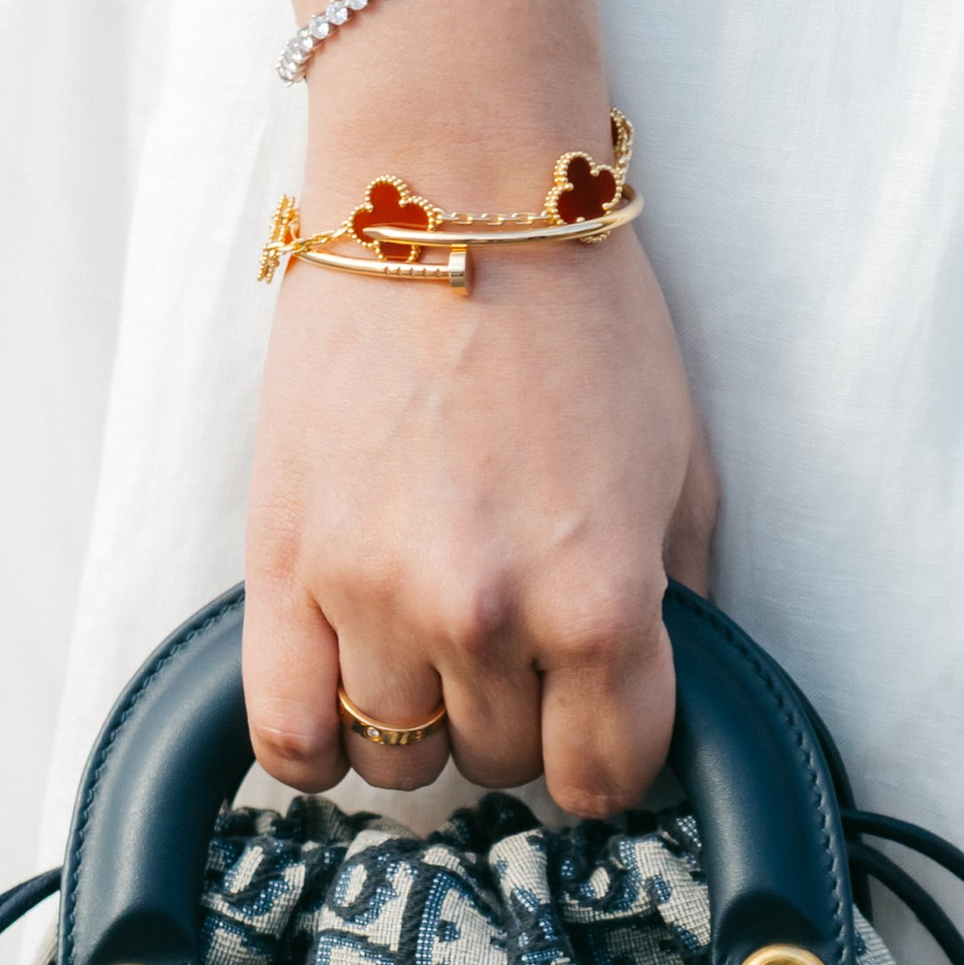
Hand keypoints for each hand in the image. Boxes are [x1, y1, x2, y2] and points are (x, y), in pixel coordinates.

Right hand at [243, 82, 718, 818]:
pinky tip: (345, 705)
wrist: (452, 193)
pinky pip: (287, 736)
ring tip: (431, 648)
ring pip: (397, 759)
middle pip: (502, 764)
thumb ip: (679, 599)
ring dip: (423, 721)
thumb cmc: (580, 313)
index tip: (595, 724)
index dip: (609, 758)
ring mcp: (376, 597)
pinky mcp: (284, 567)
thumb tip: (659, 698)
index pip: (608, 772)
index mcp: (603, 599)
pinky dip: (316, 750)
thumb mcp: (678, 463)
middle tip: (514, 641)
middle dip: (518, 718)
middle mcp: (487, 617)